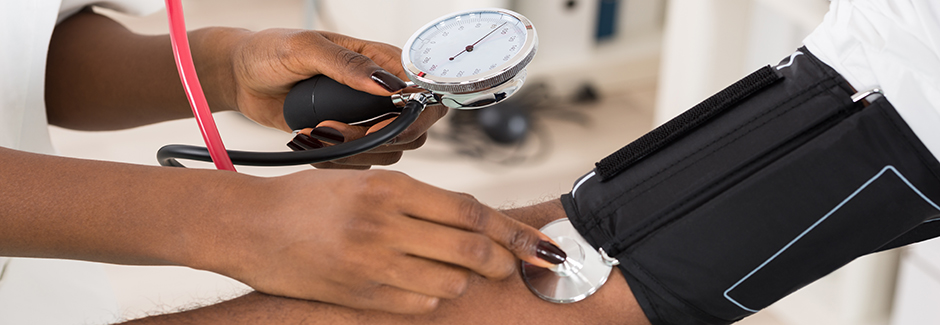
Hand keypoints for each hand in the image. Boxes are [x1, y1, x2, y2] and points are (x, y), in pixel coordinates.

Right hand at [193, 169, 564, 313]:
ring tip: (458, 271)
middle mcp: (385, 224)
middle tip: (511, 265)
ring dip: (464, 279)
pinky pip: (420, 303)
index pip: (469, 210)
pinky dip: (434, 296)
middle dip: (502, 260)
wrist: (249, 226)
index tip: (539, 244)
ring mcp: (372, 263)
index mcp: (390, 187)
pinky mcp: (359, 294)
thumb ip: (418, 201)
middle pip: (470, 249)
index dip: (511, 230)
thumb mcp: (365, 182)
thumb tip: (474, 222)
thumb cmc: (310, 199)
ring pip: (451, 282)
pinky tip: (426, 284)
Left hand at [224, 29, 446, 167]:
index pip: (424, 90)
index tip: (378, 125)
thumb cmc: (270, 52)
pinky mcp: (348, 139)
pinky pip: (361, 162)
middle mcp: (379, 92)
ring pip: (389, 151)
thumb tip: (386, 85)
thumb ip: (347, 64)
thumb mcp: (305, 48)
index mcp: (380, 61)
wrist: (241, 78)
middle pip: (414, 129)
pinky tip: (311, 140)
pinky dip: (337, 160)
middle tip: (336, 130)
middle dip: (379, 139)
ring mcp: (366, 118)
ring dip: (353, 150)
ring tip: (317, 131)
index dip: (413, 116)